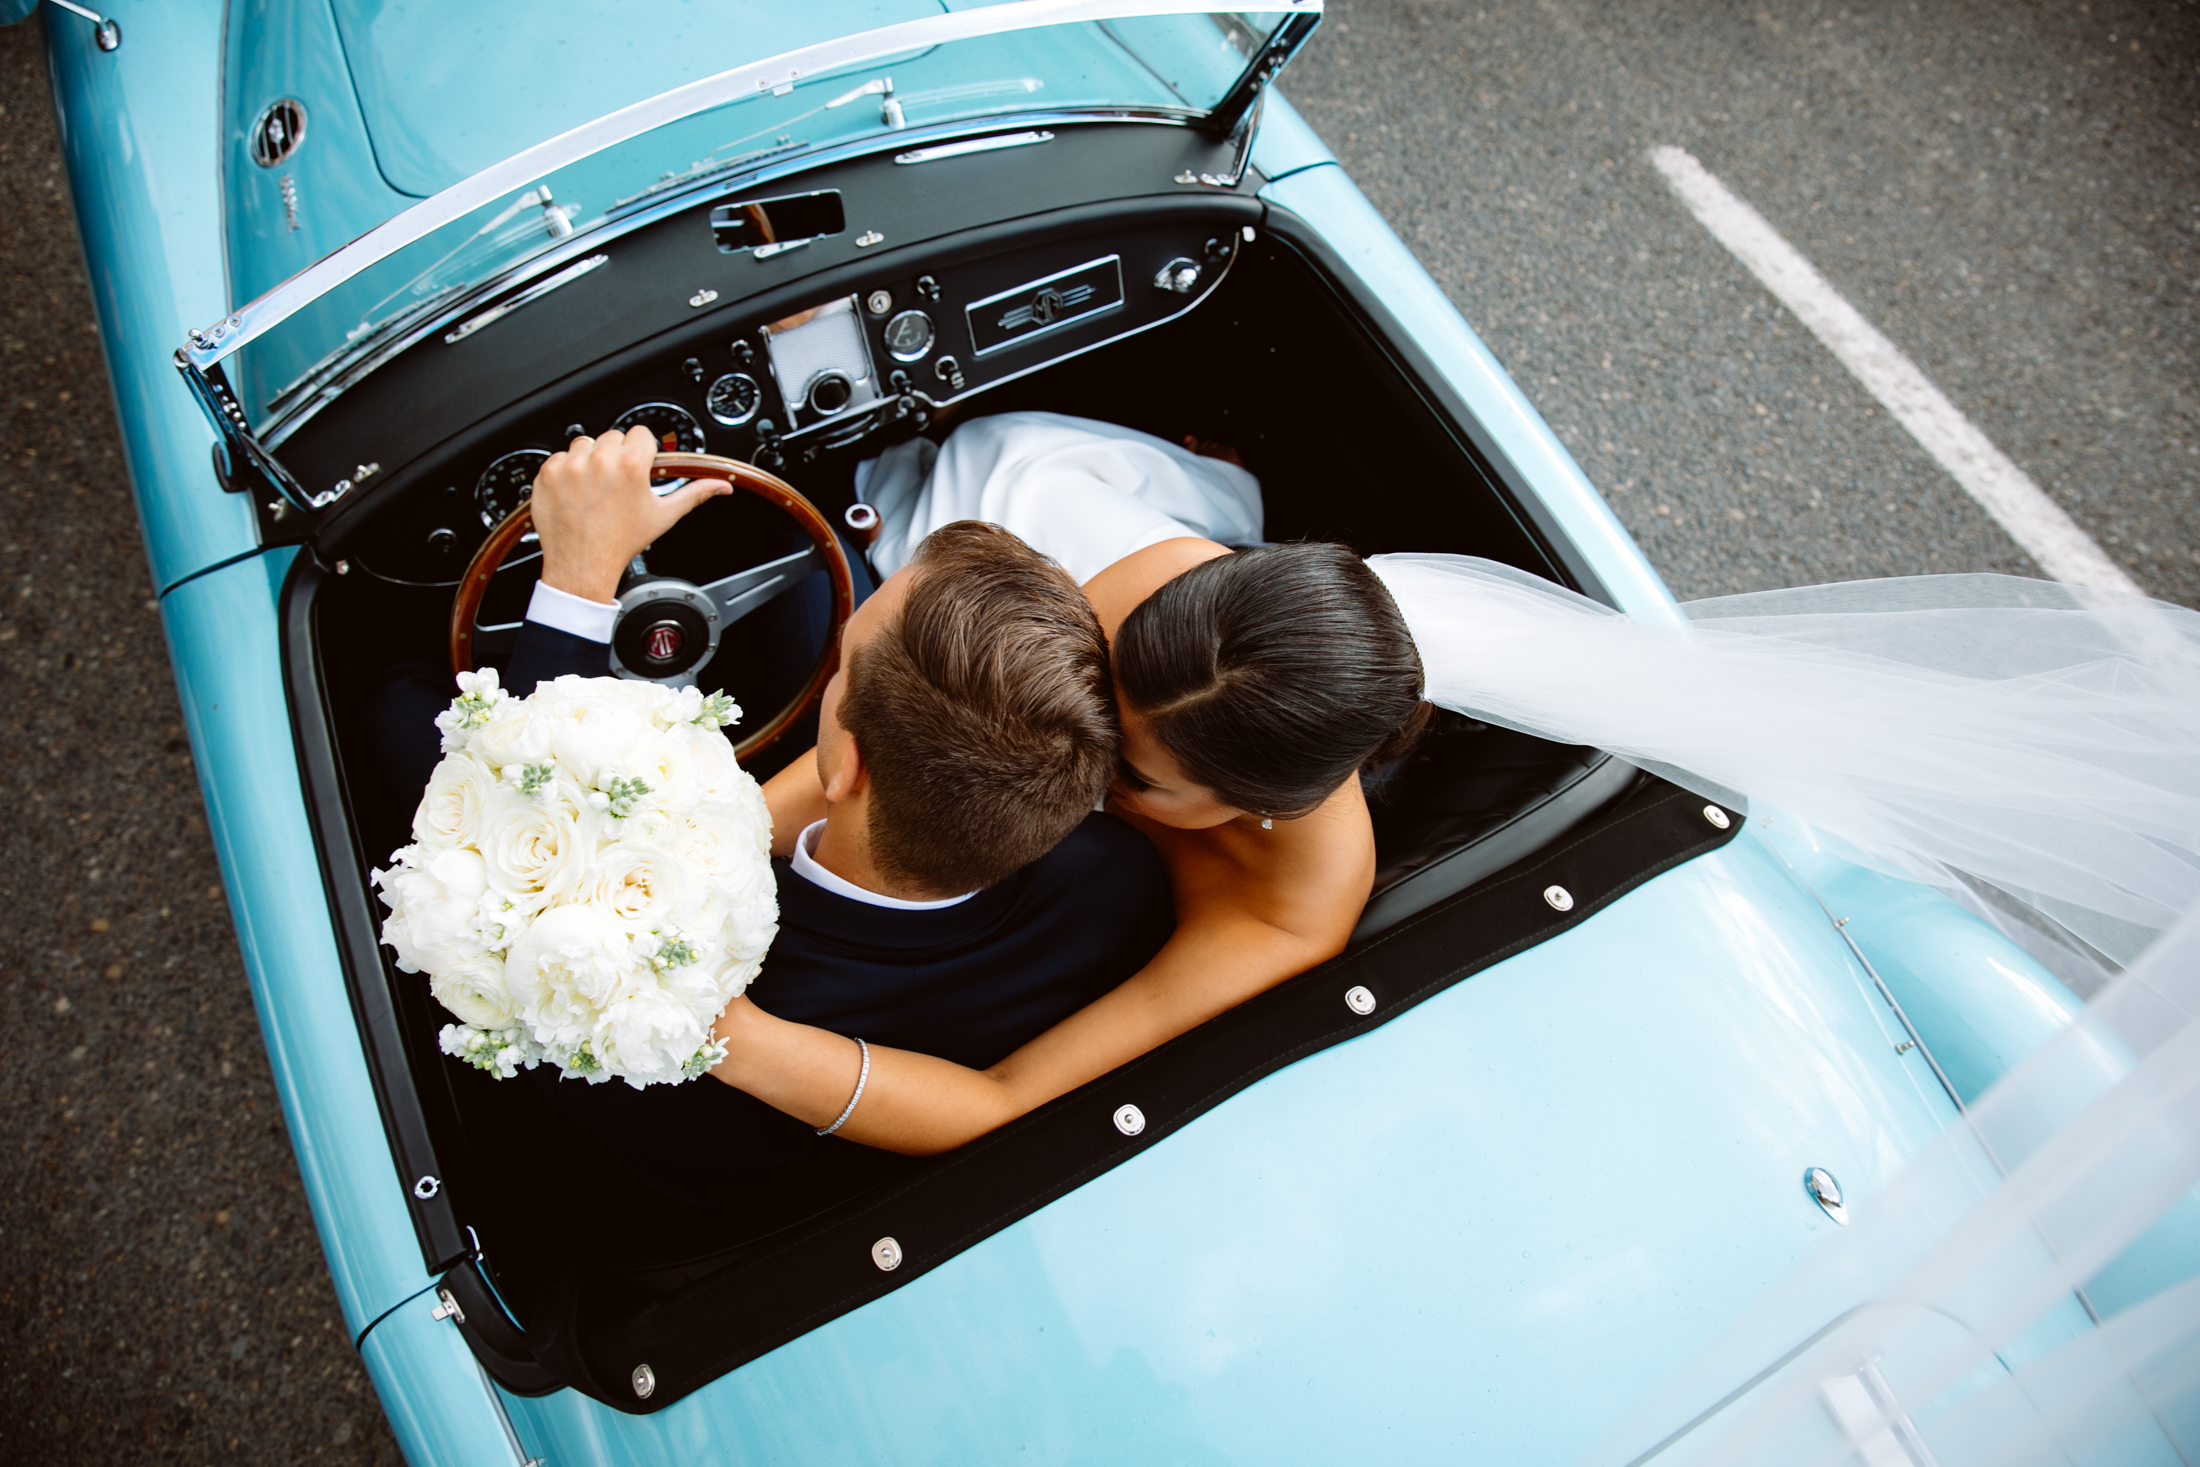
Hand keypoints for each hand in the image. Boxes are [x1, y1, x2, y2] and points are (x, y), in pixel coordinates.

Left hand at [531, 426, 730, 602]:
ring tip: (595, 488)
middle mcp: (599, 460)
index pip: (640, 434)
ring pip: (585, 443)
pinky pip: (559, 457)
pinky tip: (576, 493)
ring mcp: (570, 466)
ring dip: (590, 459)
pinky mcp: (548, 473)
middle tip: (617, 484)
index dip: (642, 451)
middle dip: (617, 455)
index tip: (638, 467)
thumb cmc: (621, 543)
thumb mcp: (663, 516)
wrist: (583, 564)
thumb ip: (694, 494)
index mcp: (630, 465)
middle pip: (613, 437)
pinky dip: (566, 471)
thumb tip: (720, 486)